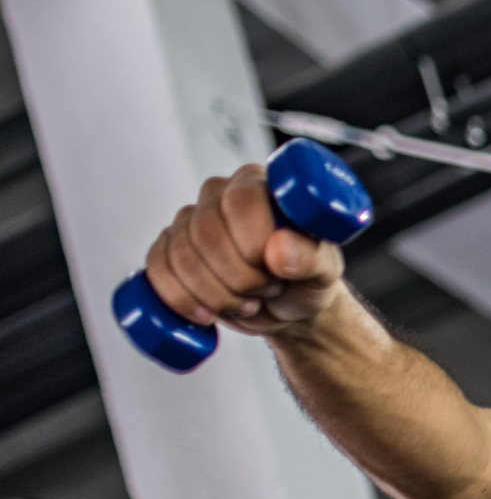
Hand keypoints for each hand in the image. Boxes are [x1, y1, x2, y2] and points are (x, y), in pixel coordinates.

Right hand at [142, 167, 346, 334]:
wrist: (287, 308)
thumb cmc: (307, 281)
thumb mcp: (325, 273)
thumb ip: (312, 258)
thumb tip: (279, 250)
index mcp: (260, 185)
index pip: (239, 201)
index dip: (253, 242)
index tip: (275, 269)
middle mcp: (219, 194)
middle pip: (206, 234)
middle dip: (240, 277)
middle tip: (267, 290)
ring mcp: (189, 222)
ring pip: (180, 257)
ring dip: (217, 294)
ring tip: (248, 302)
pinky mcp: (168, 250)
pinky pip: (158, 270)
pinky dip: (183, 299)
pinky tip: (210, 312)